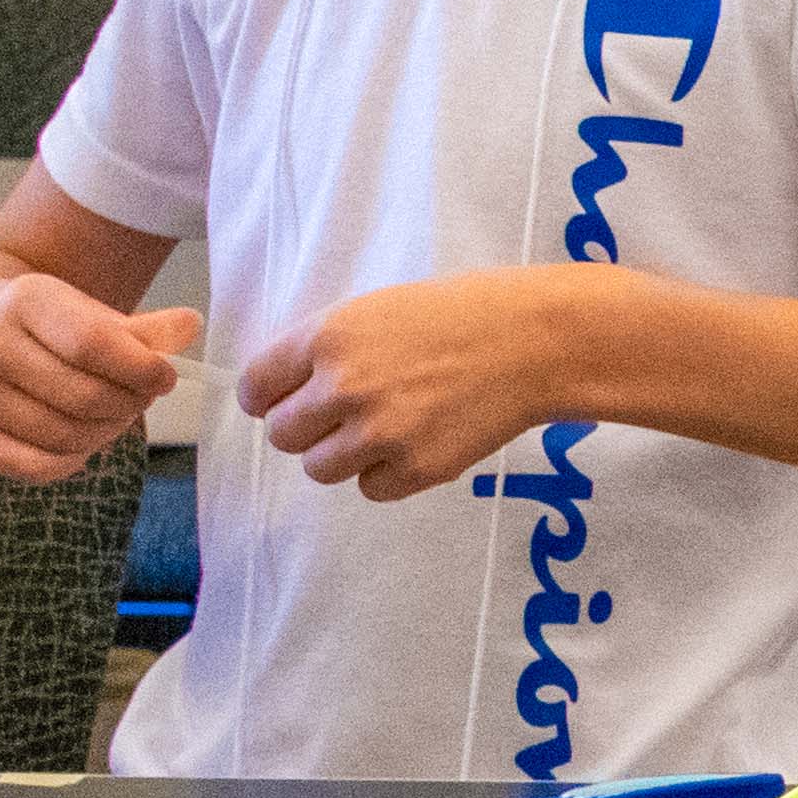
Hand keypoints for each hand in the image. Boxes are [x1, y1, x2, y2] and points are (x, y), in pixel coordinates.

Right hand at [0, 270, 202, 484]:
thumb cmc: (46, 325)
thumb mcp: (90, 311)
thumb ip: (144, 327)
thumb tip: (190, 327)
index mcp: (24, 301)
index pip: (94, 344)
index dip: (142, 369)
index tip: (167, 377)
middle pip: (83, 396)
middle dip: (129, 404)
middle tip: (141, 398)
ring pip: (62, 434)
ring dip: (107, 433)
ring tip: (116, 416)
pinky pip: (34, 466)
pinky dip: (72, 461)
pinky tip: (84, 442)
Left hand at [242, 269, 608, 500]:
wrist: (540, 340)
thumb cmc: (464, 313)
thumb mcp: (379, 309)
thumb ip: (326, 346)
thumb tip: (283, 390)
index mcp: (329, 337)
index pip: (256, 386)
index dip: (270, 396)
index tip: (286, 399)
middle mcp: (345, 387)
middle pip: (283, 434)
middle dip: (309, 426)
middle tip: (349, 412)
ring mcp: (381, 433)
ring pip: (319, 468)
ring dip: (343, 454)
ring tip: (386, 429)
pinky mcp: (417, 469)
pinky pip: (371, 488)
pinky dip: (388, 473)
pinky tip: (418, 441)